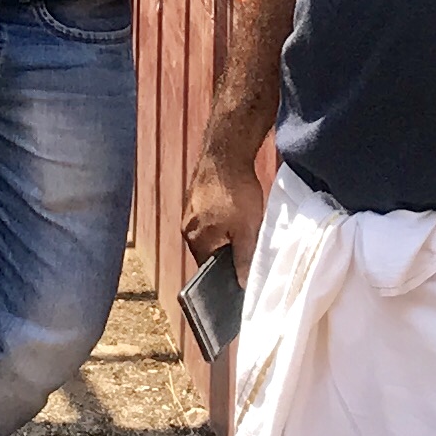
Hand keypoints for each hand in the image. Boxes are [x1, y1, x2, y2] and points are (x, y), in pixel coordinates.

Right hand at [180, 152, 265, 270]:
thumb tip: (242, 284)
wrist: (226, 151)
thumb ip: (244, 258)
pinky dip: (222, 218)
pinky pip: (209, 216)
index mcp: (195, 241)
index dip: (226, 273)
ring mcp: (190, 210)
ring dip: (226, 233)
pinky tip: (236, 210)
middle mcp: (187, 227)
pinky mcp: (196, 196)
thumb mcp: (247, 230)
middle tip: (248, 245)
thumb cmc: (235, 191)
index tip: (242, 273)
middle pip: (209, 251)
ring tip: (243, 225)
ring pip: (210, 232)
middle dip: (227, 252)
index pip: (208, 270)